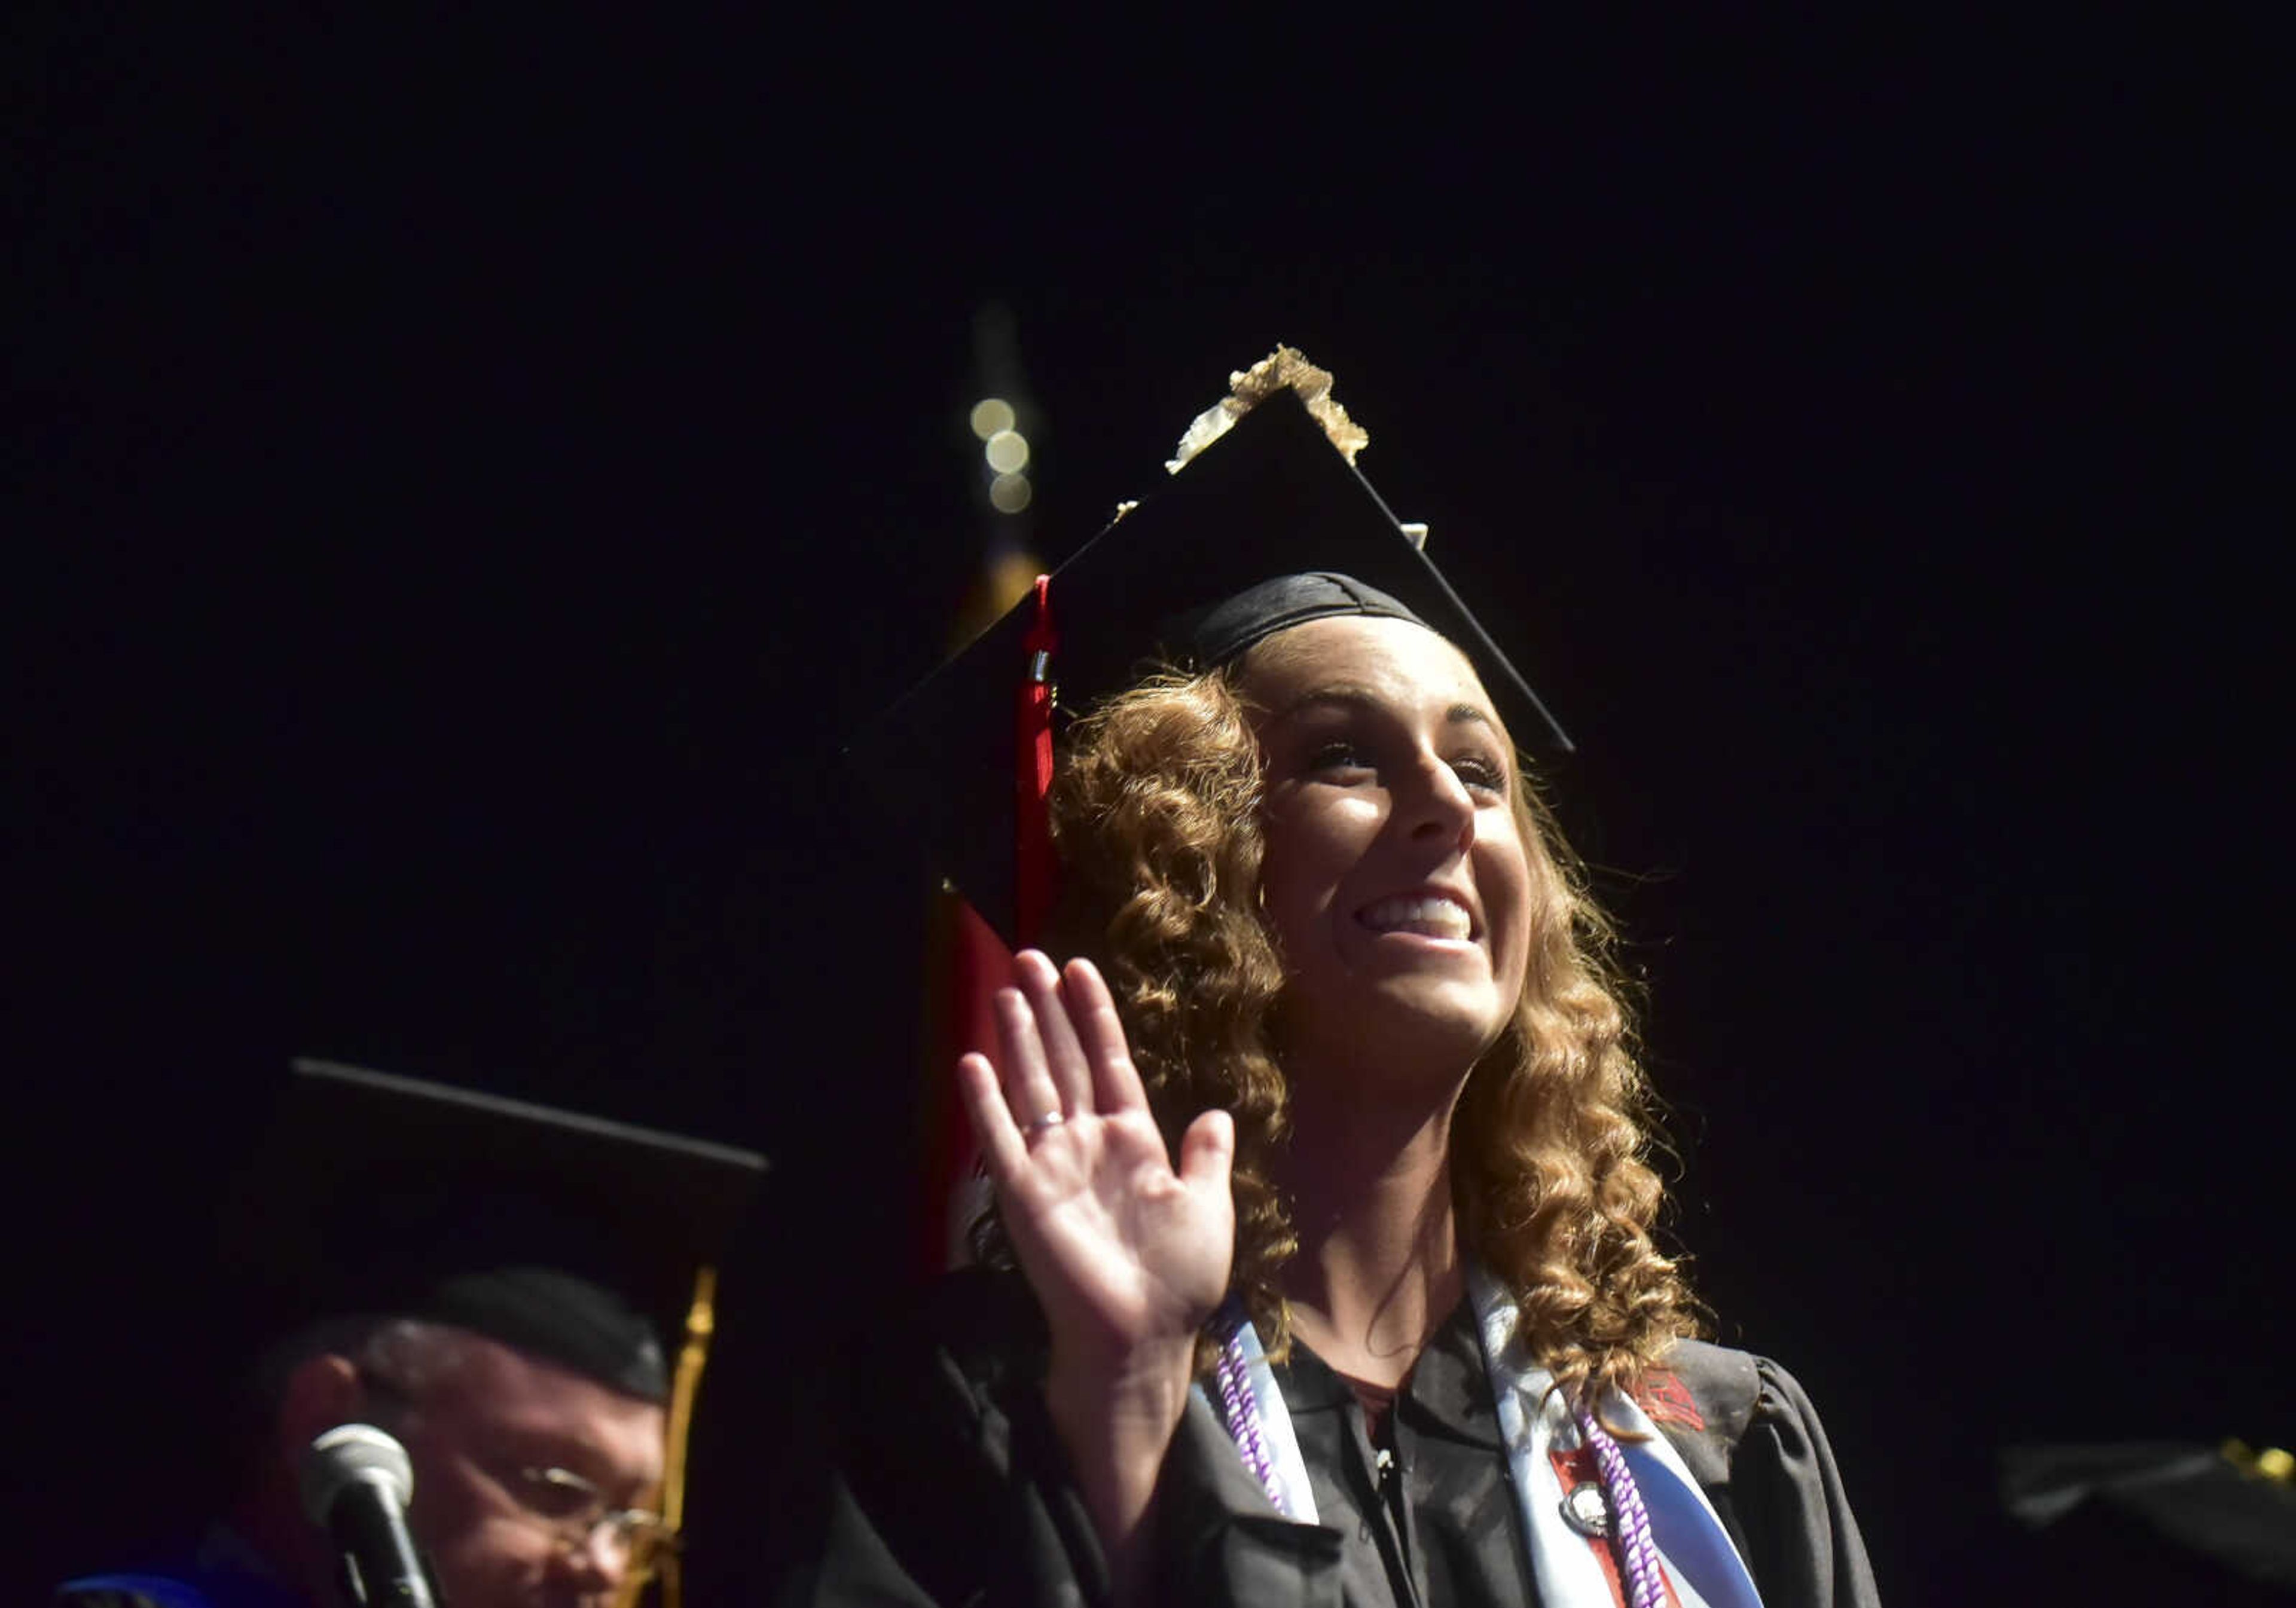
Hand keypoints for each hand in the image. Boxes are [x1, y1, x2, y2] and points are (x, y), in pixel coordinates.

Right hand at [957, 951, 1235, 1372]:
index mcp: (1134, 1141)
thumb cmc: (1179, 1280)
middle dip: (1048, 1011)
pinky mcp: (1025, 1196)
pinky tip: (973, 1062)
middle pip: (1066, 1062)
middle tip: (1029, 957)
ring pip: (1033, 1087)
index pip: (1110, 1062)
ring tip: (1006, 990)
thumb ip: (1207, 1158)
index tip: (1081, 969)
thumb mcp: (1209, 1208)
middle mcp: (1088, 1144)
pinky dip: (986, 1103)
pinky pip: (1001, 1141)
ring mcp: (1054, 1166)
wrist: (1142, 1337)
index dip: (1095, 1015)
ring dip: (1019, 1040)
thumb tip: (1217, 1114)